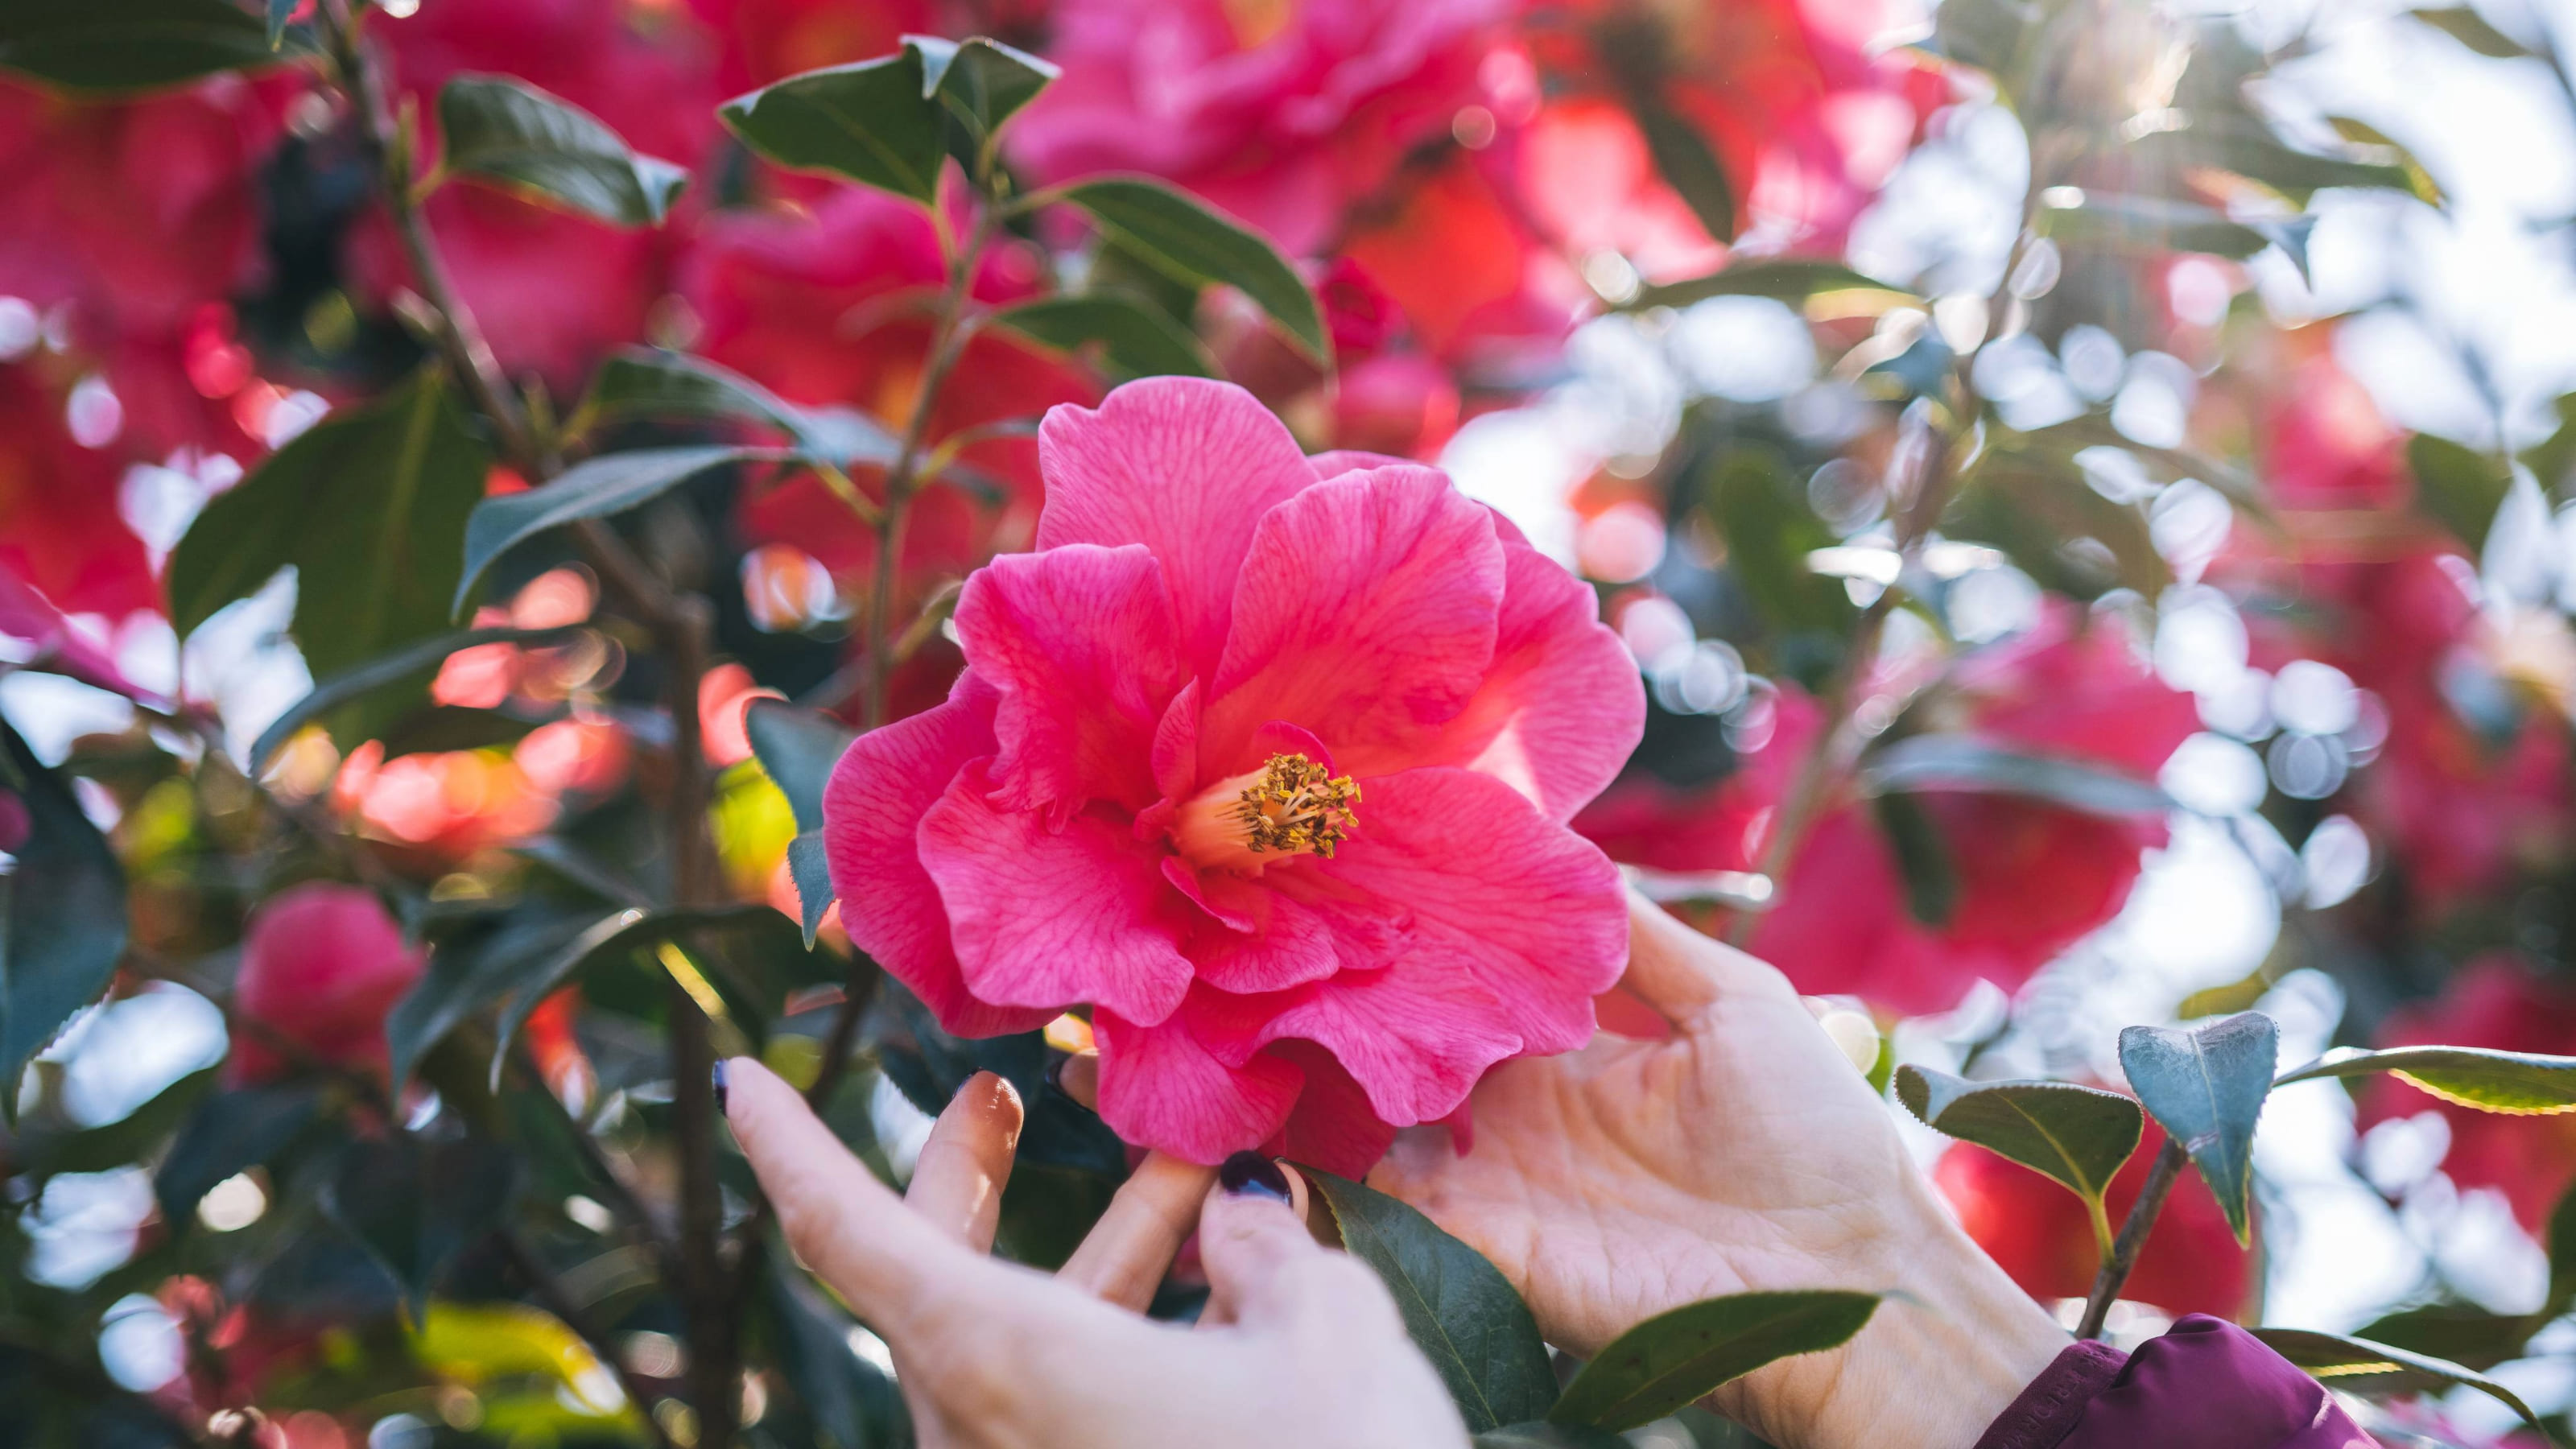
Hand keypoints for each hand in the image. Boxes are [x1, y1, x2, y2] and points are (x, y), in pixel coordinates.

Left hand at [720, 1056, 1470, 1448]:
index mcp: (1006, 1359)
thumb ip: (1267, 1246)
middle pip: (924, 1274)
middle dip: (964, 1175)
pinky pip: (1058, 1403)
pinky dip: (1113, 1332)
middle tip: (1001, 1096)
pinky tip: (1216, 1297)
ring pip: (1014, 1339)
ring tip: (1190, 1179)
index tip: (740, 1079)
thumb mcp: (1325, 1330)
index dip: (788, 1145)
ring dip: (1094, 1251)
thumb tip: (1238, 1213)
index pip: (846, 1233)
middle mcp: (983, 1427)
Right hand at [1370, 895, 2066, 1448]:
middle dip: (1366, 1009)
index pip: (1473, 996)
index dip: (1430, 951)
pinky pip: (1389, 1212)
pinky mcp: (1490, 1249)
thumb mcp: (1739, 1000)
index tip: (1383, 891)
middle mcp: (1521, 1122)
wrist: (1850, 1278)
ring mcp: (1496, 1189)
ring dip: (1339, 1082)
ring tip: (1297, 1018)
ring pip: (1379, 1128)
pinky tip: (1316, 1108)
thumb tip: (1567, 853)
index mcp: (1575, 1061)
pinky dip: (1341, 1169)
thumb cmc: (1816, 1136)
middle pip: (1413, 1057)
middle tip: (1315, 950)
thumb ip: (1645, 937)